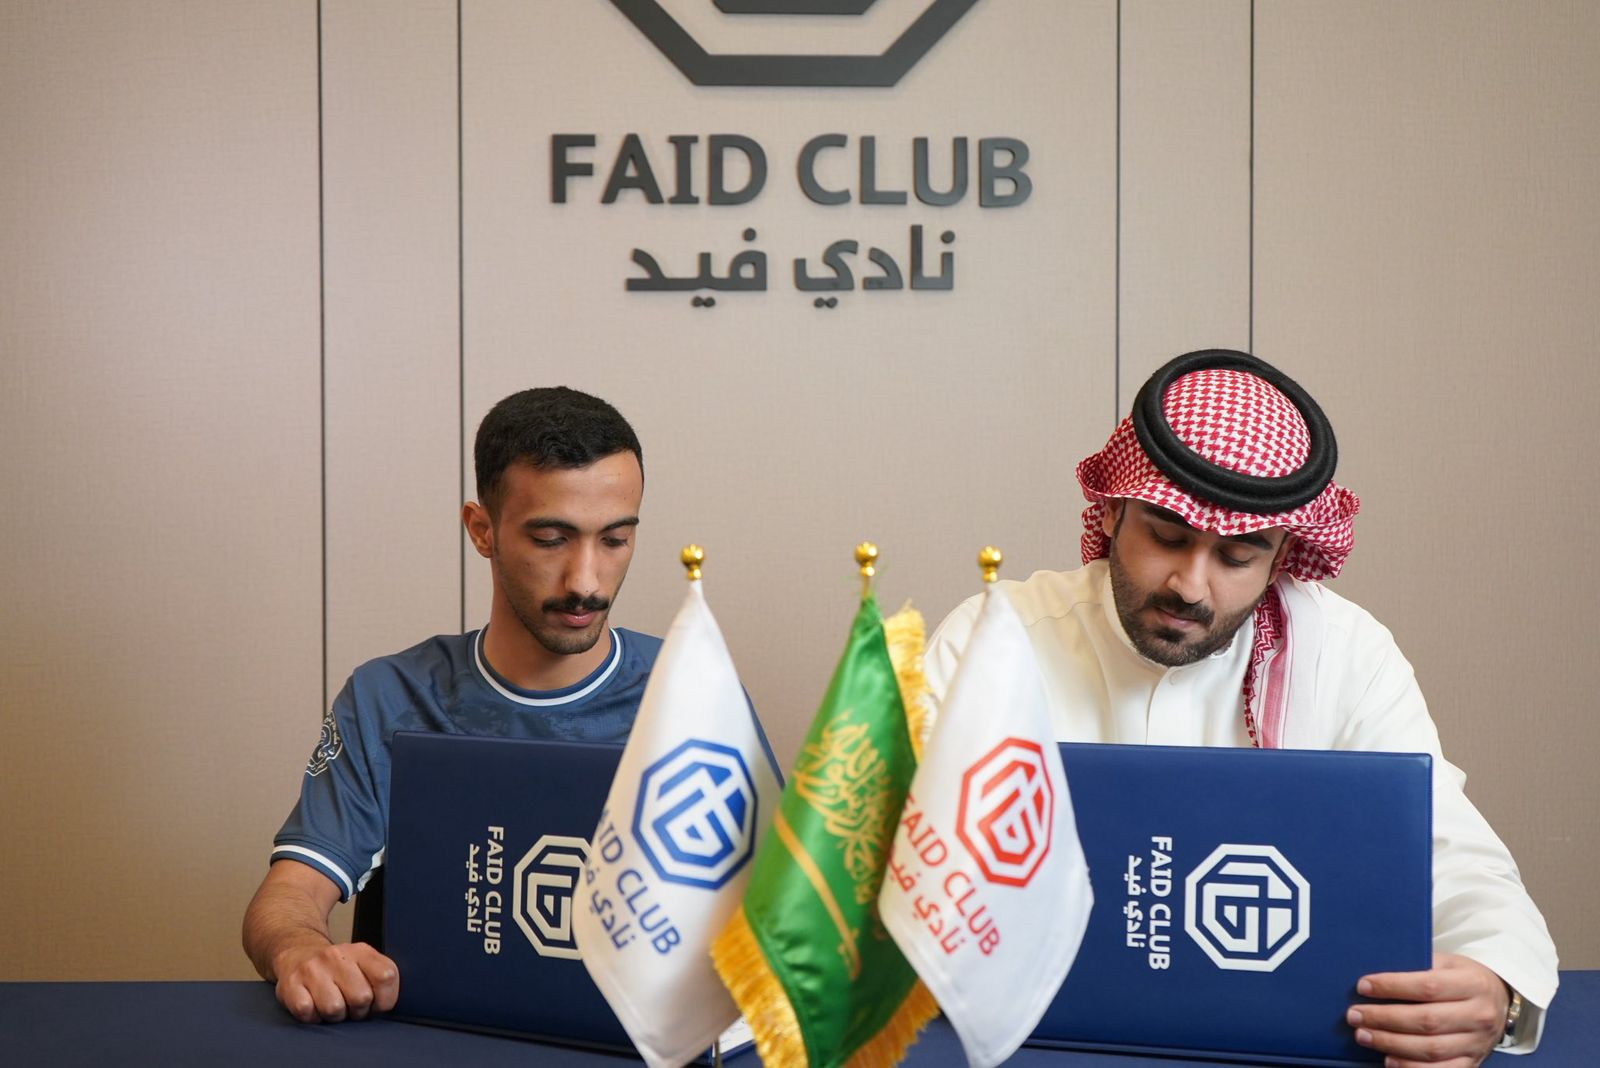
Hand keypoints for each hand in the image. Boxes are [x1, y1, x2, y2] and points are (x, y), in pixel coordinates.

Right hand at [272, 941, 399, 1023]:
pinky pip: (307, 1011)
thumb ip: (380, 979)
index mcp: (361, 951)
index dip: (384, 999)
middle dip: (358, 1011)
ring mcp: (312, 968)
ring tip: (331, 1004)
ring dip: (334, 1016)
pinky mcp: (290, 983)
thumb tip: (387, 1006)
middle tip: (350, 1005)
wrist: (297, 952)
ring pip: (334, 1009)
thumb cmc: (338, 969)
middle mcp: (336, 955)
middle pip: (361, 997)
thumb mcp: (364, 964)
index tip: (376, 1004)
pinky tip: (313, 1005)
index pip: (386, 976)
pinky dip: (312, 1016)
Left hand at [1346, 953, 1509, 1066]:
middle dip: (1384, 1019)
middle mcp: (1479, 1015)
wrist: (1499, 1001)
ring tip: (1363, 1035)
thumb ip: (1419, 966)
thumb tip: (1376, 975)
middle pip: (1426, 1021)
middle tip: (1355, 1015)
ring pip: (1431, 1049)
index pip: (1428, 987)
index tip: (1363, 986)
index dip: (1392, 987)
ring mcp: (1477, 1043)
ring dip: (1391, 1044)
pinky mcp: (1473, 1062)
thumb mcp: (1448, 963)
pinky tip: (1389, 1061)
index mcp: (1473, 983)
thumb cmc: (1463, 978)